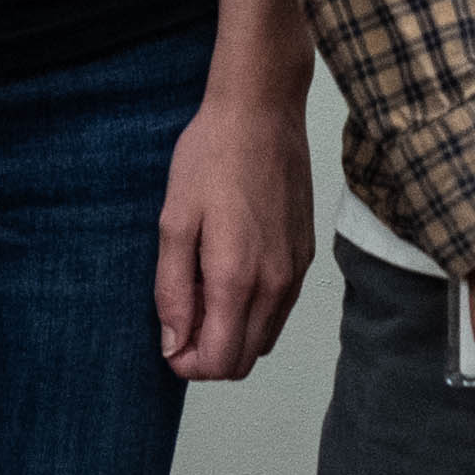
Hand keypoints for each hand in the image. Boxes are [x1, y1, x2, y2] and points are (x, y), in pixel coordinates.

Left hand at [152, 86, 312, 382]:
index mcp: (238, 277)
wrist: (261, 110)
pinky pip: (280, 309)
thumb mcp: (174, 220)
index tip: (168, 340)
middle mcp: (276, 283)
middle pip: (244, 360)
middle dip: (207, 353)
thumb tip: (173, 343)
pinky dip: (252, 310)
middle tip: (181, 314)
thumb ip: (173, 289)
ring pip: (264, 338)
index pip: (219, 361)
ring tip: (202, 288)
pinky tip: (228, 271)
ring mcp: (296, 271)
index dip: (187, 363)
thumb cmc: (213, 156)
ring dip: (230, 333)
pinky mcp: (306, 256)